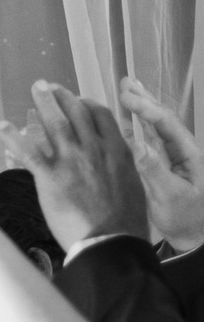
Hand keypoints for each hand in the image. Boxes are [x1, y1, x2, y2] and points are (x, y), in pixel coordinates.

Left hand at [0, 79, 146, 250]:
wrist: (110, 240)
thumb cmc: (124, 221)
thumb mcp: (132, 186)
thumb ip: (121, 168)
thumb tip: (118, 162)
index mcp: (116, 151)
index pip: (101, 115)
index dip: (86, 104)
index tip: (77, 99)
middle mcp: (94, 149)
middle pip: (76, 113)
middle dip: (61, 96)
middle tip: (48, 86)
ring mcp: (71, 161)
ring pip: (55, 124)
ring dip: (42, 103)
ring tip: (34, 89)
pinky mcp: (51, 177)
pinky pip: (29, 152)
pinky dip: (14, 137)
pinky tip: (2, 127)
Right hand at [118, 76, 203, 251]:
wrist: (195, 239)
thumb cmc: (186, 219)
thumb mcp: (169, 195)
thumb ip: (152, 169)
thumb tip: (135, 143)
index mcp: (189, 154)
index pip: (166, 123)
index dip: (146, 108)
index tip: (126, 96)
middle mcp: (182, 152)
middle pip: (163, 120)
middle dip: (145, 100)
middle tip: (126, 82)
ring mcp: (173, 160)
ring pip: (156, 129)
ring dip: (141, 110)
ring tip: (127, 92)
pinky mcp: (164, 169)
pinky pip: (150, 142)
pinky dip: (137, 128)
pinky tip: (126, 123)